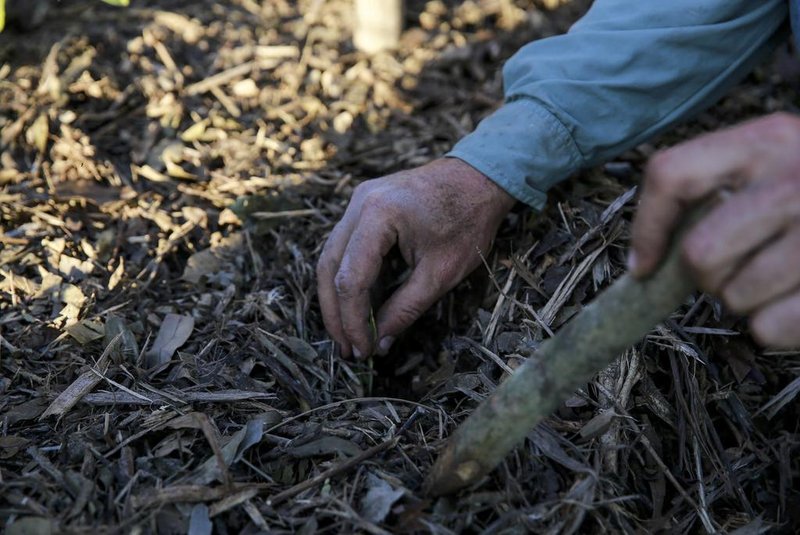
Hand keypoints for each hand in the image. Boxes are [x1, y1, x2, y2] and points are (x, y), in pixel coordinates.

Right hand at [317, 158, 514, 357]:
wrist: (481, 177)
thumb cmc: (468, 220)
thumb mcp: (441, 273)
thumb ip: (406, 308)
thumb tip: (380, 342)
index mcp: (378, 216)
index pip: (351, 279)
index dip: (353, 320)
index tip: (363, 350)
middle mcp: (359, 203)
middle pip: (330, 268)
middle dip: (336, 313)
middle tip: (348, 348)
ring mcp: (358, 201)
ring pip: (331, 257)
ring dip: (336, 297)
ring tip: (348, 332)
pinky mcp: (364, 205)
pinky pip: (345, 246)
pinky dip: (348, 276)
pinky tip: (358, 304)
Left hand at [629, 112, 799, 346]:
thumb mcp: (775, 162)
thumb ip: (719, 190)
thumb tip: (649, 261)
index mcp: (766, 139)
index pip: (672, 175)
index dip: (647, 228)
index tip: (644, 266)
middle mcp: (796, 179)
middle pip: (700, 255)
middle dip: (708, 277)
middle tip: (737, 270)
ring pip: (734, 297)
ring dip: (748, 301)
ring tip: (782, 278)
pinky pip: (769, 329)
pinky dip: (777, 327)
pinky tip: (798, 301)